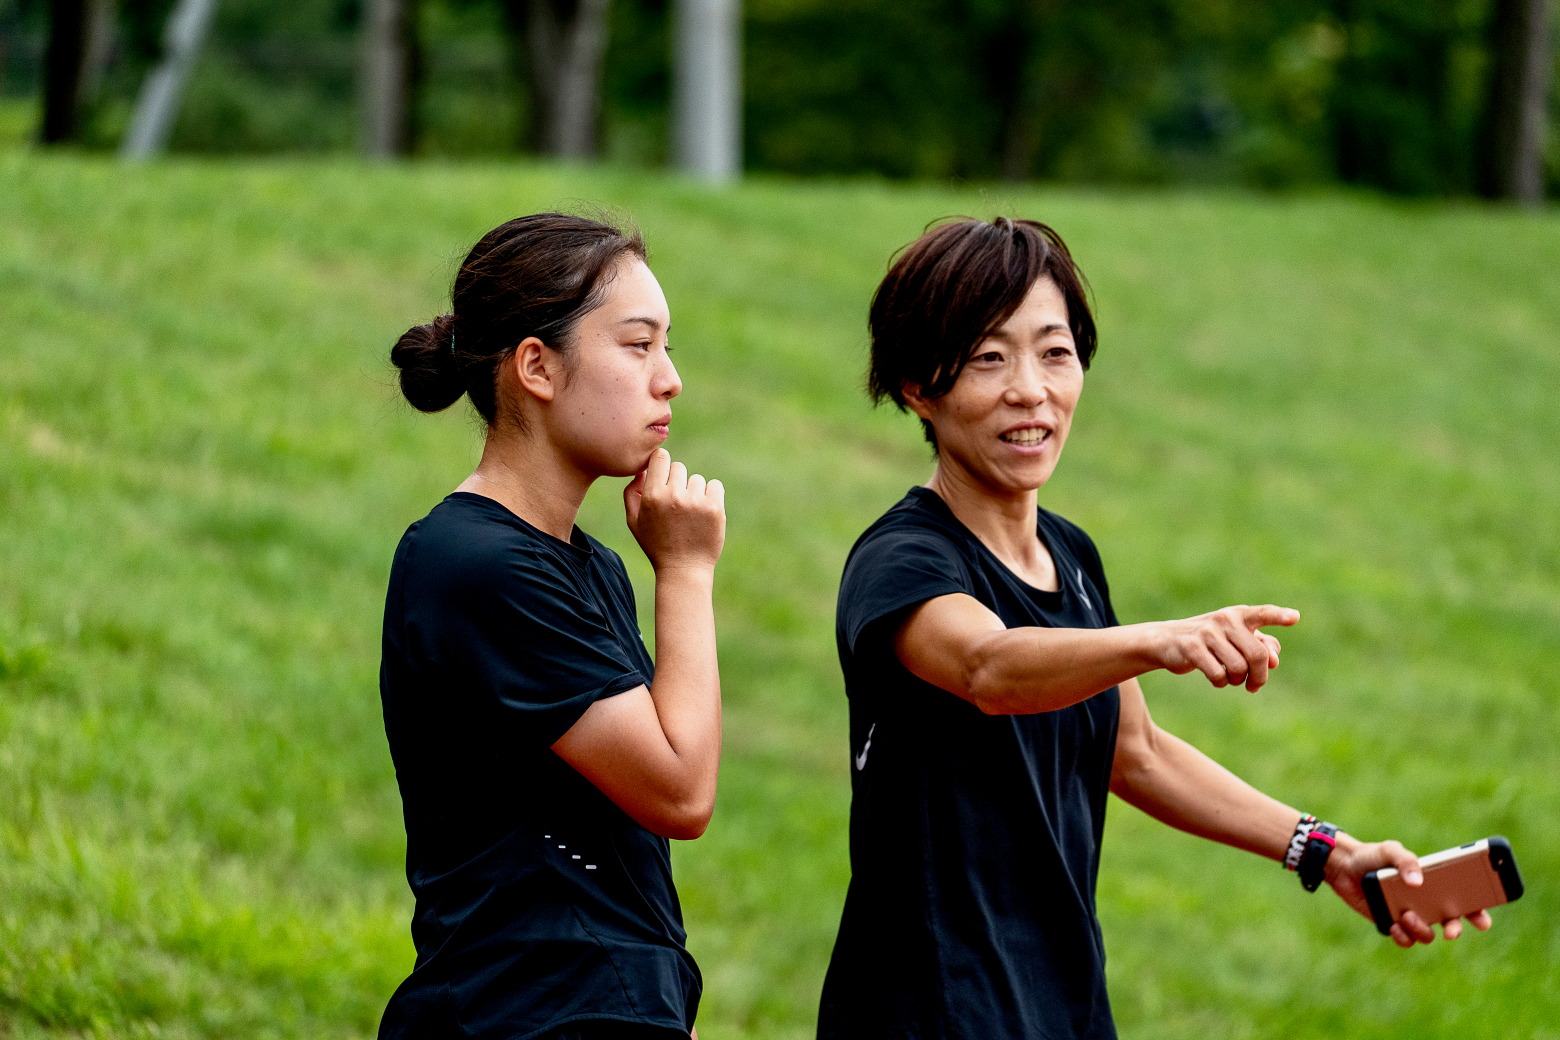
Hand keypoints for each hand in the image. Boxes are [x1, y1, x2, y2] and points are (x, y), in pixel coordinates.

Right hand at [624, 448, 725, 573]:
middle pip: (679, 467)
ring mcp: (696, 501)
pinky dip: (711, 495)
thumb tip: (643, 471)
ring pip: (696, 479)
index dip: (662, 464)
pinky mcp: (715, 508)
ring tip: (689, 514)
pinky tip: (703, 512)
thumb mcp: (634, 522)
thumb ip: (631, 493)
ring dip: (694, 491)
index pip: (661, 457)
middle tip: (676, 504)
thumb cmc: (656, 545)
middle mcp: (674, 496)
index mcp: (653, 496)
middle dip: (677, 481)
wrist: (683, 569)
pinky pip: (715, 485)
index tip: (663, 475)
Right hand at [1152, 605, 1297, 690]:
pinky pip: (1218, 675)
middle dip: (1260, 676)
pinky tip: (1217, 679)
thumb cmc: (1209, 641)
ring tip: (1231, 678)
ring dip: (1238, 681)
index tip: (1295, 617)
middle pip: (1257, 655)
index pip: (1262, 614)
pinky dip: (1221, 682)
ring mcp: (1207, 633)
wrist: (1166, 641)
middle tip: (1254, 686)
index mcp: (1238, 615)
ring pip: (1238, 668)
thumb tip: (1274, 660)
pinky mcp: (1192, 648)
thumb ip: (1260, 645)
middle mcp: (1224, 620)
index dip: (1278, 616)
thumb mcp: (1235, 639)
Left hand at [1325, 833, 1493, 946]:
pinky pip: (1405, 940)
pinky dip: (1403, 937)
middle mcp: (1425, 901)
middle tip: (1450, 932)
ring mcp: (1409, 914)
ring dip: (1422, 930)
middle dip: (1455, 929)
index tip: (1482, 920)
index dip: (1478, 911)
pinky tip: (1393, 925)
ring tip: (1406, 915)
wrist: (1342, 866)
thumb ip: (1405, 860)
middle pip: (1451, 921)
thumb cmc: (1370, 856)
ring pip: (1427, 934)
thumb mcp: (1389, 850)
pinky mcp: (1392, 924)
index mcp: (1433, 883)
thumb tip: (1418, 883)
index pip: (1463, 898)